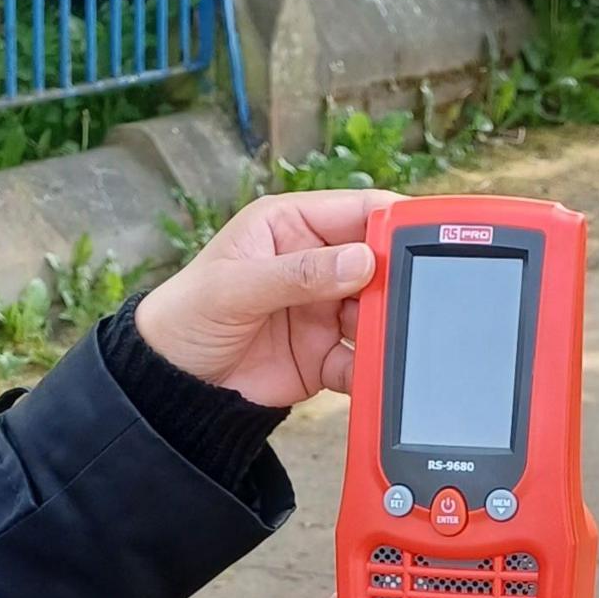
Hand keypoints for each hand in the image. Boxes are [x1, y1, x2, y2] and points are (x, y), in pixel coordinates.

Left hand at [134, 190, 400, 407]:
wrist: (170, 386)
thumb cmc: (186, 316)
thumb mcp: (233, 288)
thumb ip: (296, 274)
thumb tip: (361, 260)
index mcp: (293, 226)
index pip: (359, 211)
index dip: (395, 221)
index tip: (428, 236)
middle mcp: (317, 264)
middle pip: (380, 264)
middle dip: (399, 281)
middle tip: (418, 298)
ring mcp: (326, 310)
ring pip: (379, 313)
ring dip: (390, 327)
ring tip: (393, 341)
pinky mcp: (327, 355)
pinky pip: (364, 359)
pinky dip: (373, 369)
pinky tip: (373, 377)